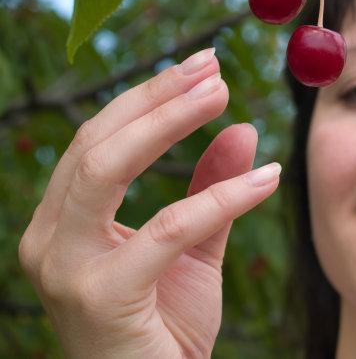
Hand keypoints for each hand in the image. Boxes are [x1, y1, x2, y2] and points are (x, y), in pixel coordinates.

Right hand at [18, 49, 280, 357]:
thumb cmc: (166, 326)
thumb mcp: (194, 245)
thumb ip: (210, 187)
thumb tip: (240, 129)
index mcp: (65, 221)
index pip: (100, 139)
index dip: (149, 98)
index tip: (201, 67)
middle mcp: (50, 238)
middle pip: (97, 141)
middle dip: (155, 97)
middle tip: (212, 67)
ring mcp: (65, 268)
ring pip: (107, 168)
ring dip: (169, 122)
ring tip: (223, 95)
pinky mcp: (99, 297)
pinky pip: (168, 228)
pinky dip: (221, 198)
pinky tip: (268, 180)